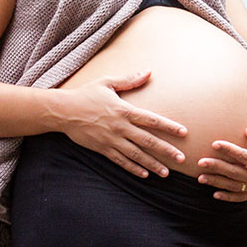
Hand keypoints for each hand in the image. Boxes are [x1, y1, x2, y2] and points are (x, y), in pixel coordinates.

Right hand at [54, 70, 187, 177]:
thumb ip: (129, 79)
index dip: (169, 126)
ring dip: (152, 164)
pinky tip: (144, 174)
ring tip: (166, 172)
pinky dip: (133, 168)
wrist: (62, 111)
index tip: (184, 132)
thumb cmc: (85, 94)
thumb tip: (148, 72)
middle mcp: (120, 127)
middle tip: (181, 159)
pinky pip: (120, 161)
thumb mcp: (107, 82)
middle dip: (166, 150)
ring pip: (136, 155)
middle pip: (147, 140)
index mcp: (124, 110)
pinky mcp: (102, 149)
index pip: (152, 119)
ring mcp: (111, 140)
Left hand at [195, 127, 246, 200]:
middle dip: (217, 167)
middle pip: (235, 173)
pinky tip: (214, 195)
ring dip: (216, 182)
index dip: (229, 150)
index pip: (244, 156)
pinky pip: (240, 197)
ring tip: (200, 178)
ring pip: (233, 186)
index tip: (215, 143)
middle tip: (201, 162)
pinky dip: (227, 197)